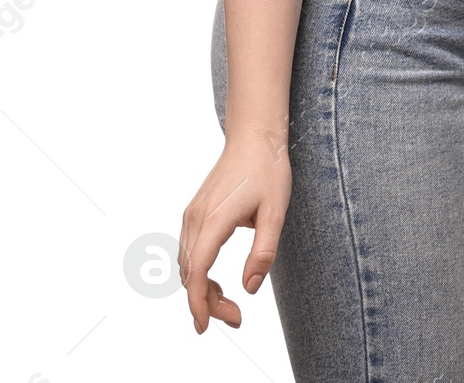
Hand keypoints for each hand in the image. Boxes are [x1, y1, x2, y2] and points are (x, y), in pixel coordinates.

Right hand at [178, 132, 291, 332]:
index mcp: (214, 220)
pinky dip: (198, 272)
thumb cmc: (269, 171)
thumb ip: (263, 251)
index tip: (206, 326)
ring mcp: (191, 214)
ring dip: (201, 288)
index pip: (198, 273)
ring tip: (229, 302)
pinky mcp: (194, 211)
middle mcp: (195, 219)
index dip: (200, 304)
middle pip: (190, 274)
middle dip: (206, 301)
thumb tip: (250, 287)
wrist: (255, 137)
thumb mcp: (276, 212)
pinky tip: (218, 281)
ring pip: (187, 265)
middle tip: (236, 316)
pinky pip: (189, 251)